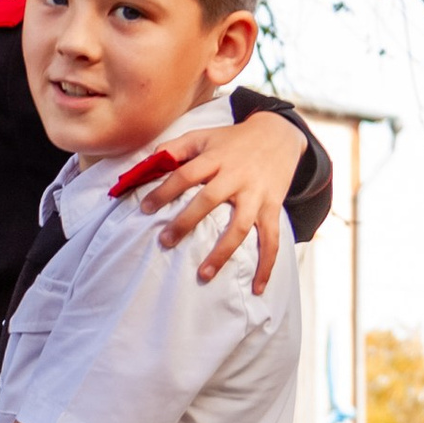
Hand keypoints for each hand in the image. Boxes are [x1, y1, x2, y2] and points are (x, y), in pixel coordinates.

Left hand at [119, 110, 306, 287]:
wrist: (278, 134)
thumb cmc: (232, 140)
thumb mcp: (204, 135)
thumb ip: (175, 147)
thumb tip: (146, 163)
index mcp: (216, 158)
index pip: (185, 174)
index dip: (164, 191)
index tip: (145, 209)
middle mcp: (236, 176)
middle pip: (209, 200)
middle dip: (186, 222)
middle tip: (165, 242)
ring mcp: (256, 194)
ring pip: (240, 227)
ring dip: (222, 252)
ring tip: (203, 274)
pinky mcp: (272, 207)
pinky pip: (271, 240)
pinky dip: (267, 265)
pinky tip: (257, 288)